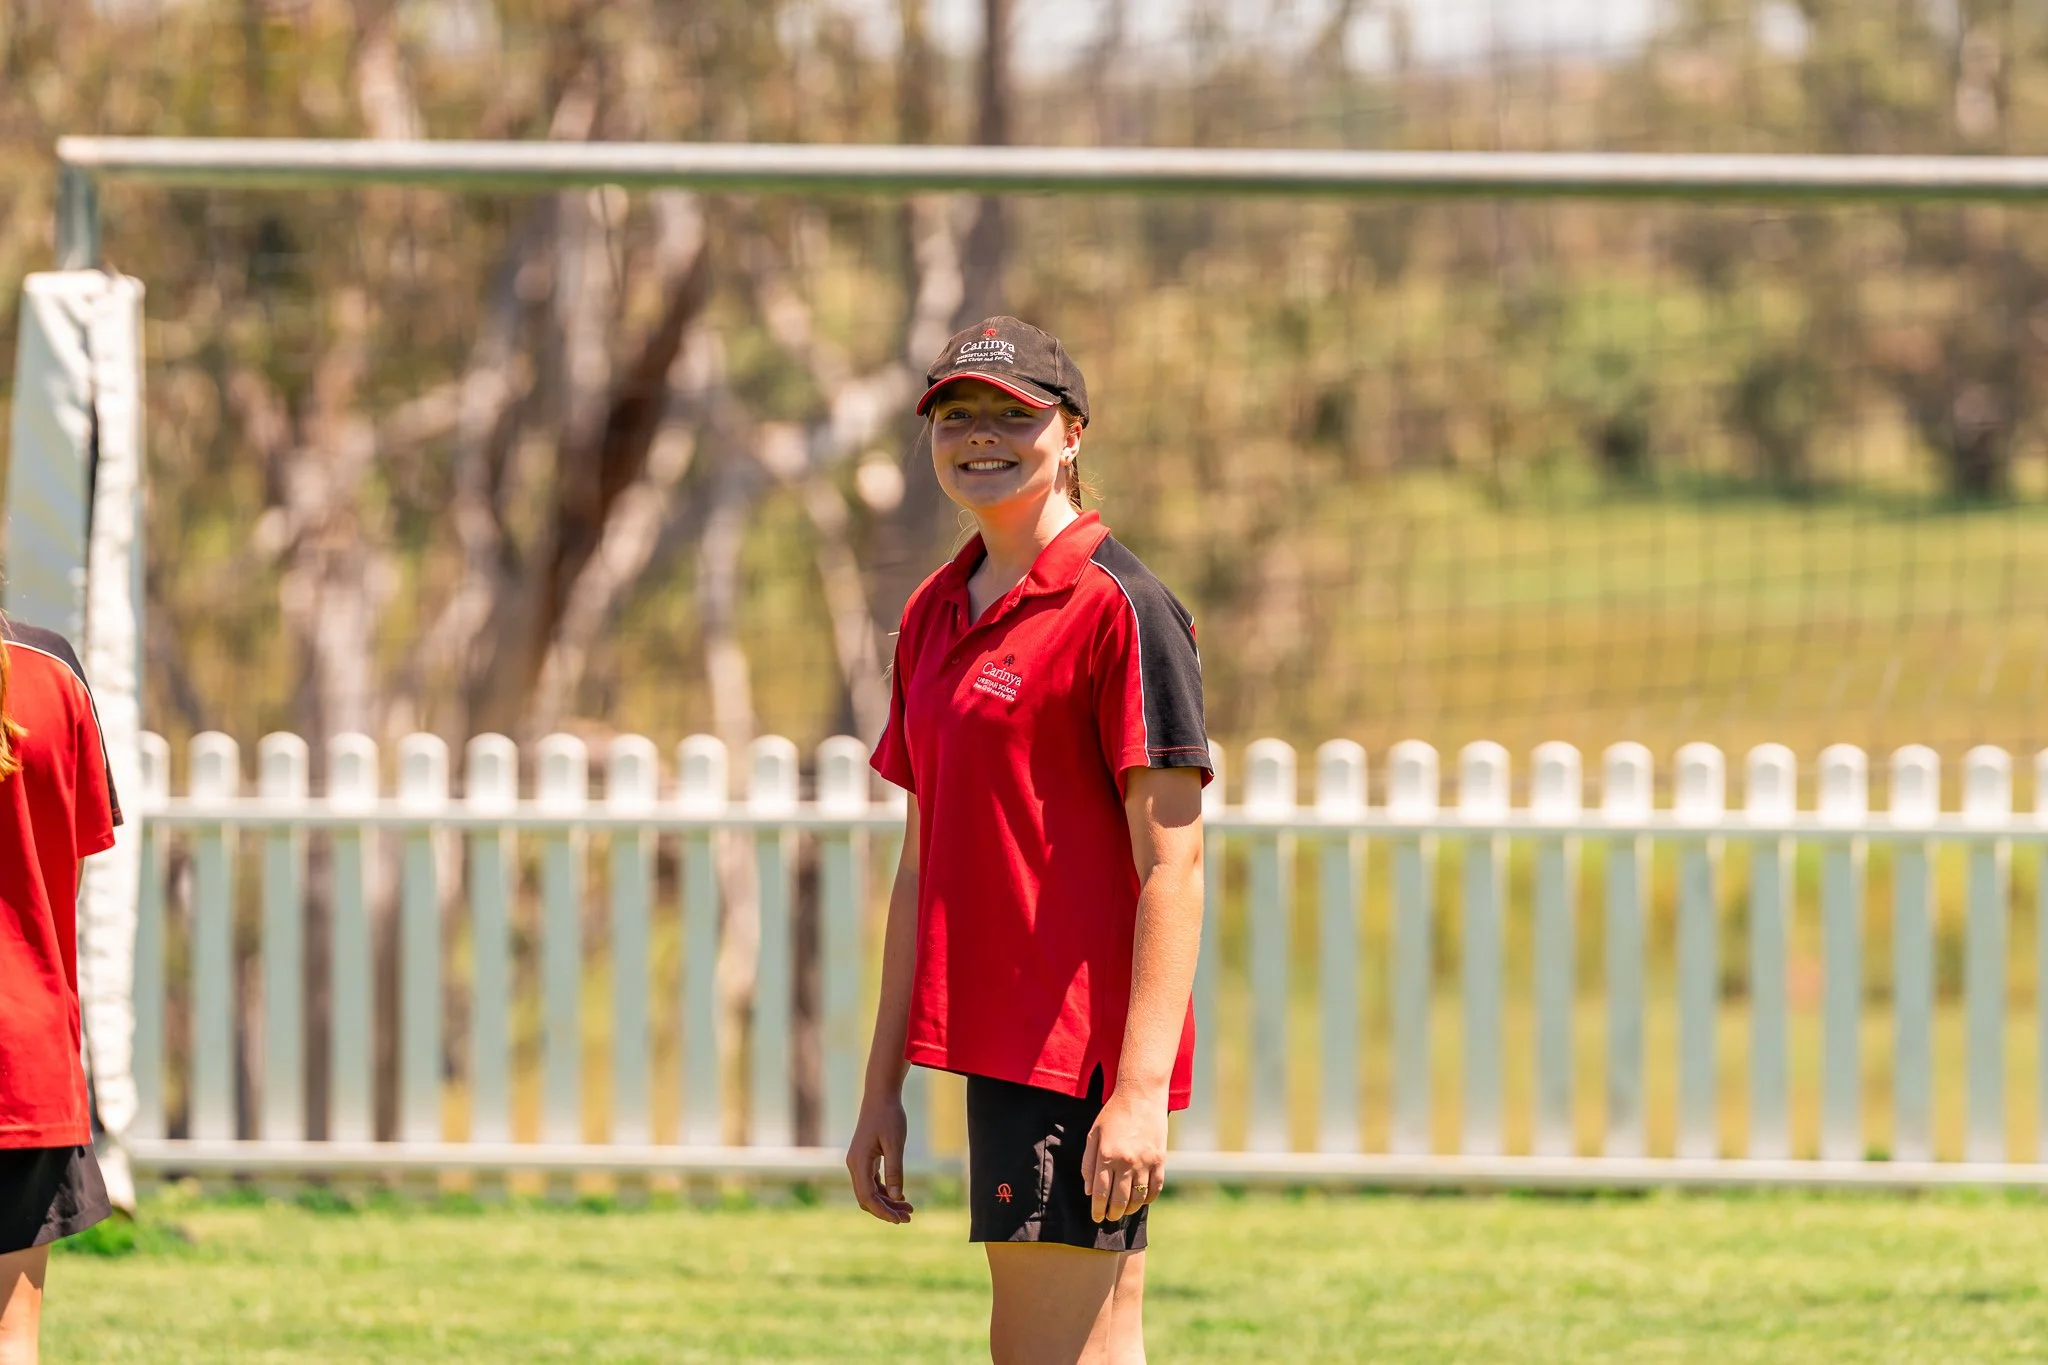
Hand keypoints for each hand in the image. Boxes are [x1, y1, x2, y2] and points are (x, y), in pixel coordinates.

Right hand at [846, 1090, 915, 1223]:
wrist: (881, 1096)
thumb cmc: (889, 1116)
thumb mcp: (895, 1143)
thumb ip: (895, 1170)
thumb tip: (897, 1197)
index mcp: (858, 1162)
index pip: (867, 1197)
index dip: (882, 1211)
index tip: (900, 1220)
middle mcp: (855, 1165)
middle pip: (867, 1198)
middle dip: (886, 1210)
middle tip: (908, 1218)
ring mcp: (859, 1163)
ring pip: (870, 1192)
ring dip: (887, 1203)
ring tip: (909, 1210)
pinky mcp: (866, 1159)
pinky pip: (873, 1183)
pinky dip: (885, 1192)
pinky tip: (901, 1197)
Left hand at [1082, 1085, 1168, 1223]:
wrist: (1140, 1095)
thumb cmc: (1113, 1113)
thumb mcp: (1093, 1134)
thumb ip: (1088, 1164)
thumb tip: (1089, 1191)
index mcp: (1107, 1155)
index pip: (1101, 1193)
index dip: (1098, 1209)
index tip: (1096, 1218)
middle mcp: (1127, 1161)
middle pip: (1120, 1199)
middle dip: (1113, 1213)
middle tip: (1109, 1217)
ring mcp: (1146, 1161)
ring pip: (1139, 1197)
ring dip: (1130, 1209)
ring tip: (1123, 1211)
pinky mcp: (1160, 1159)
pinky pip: (1155, 1187)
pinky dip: (1149, 1198)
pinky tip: (1141, 1200)